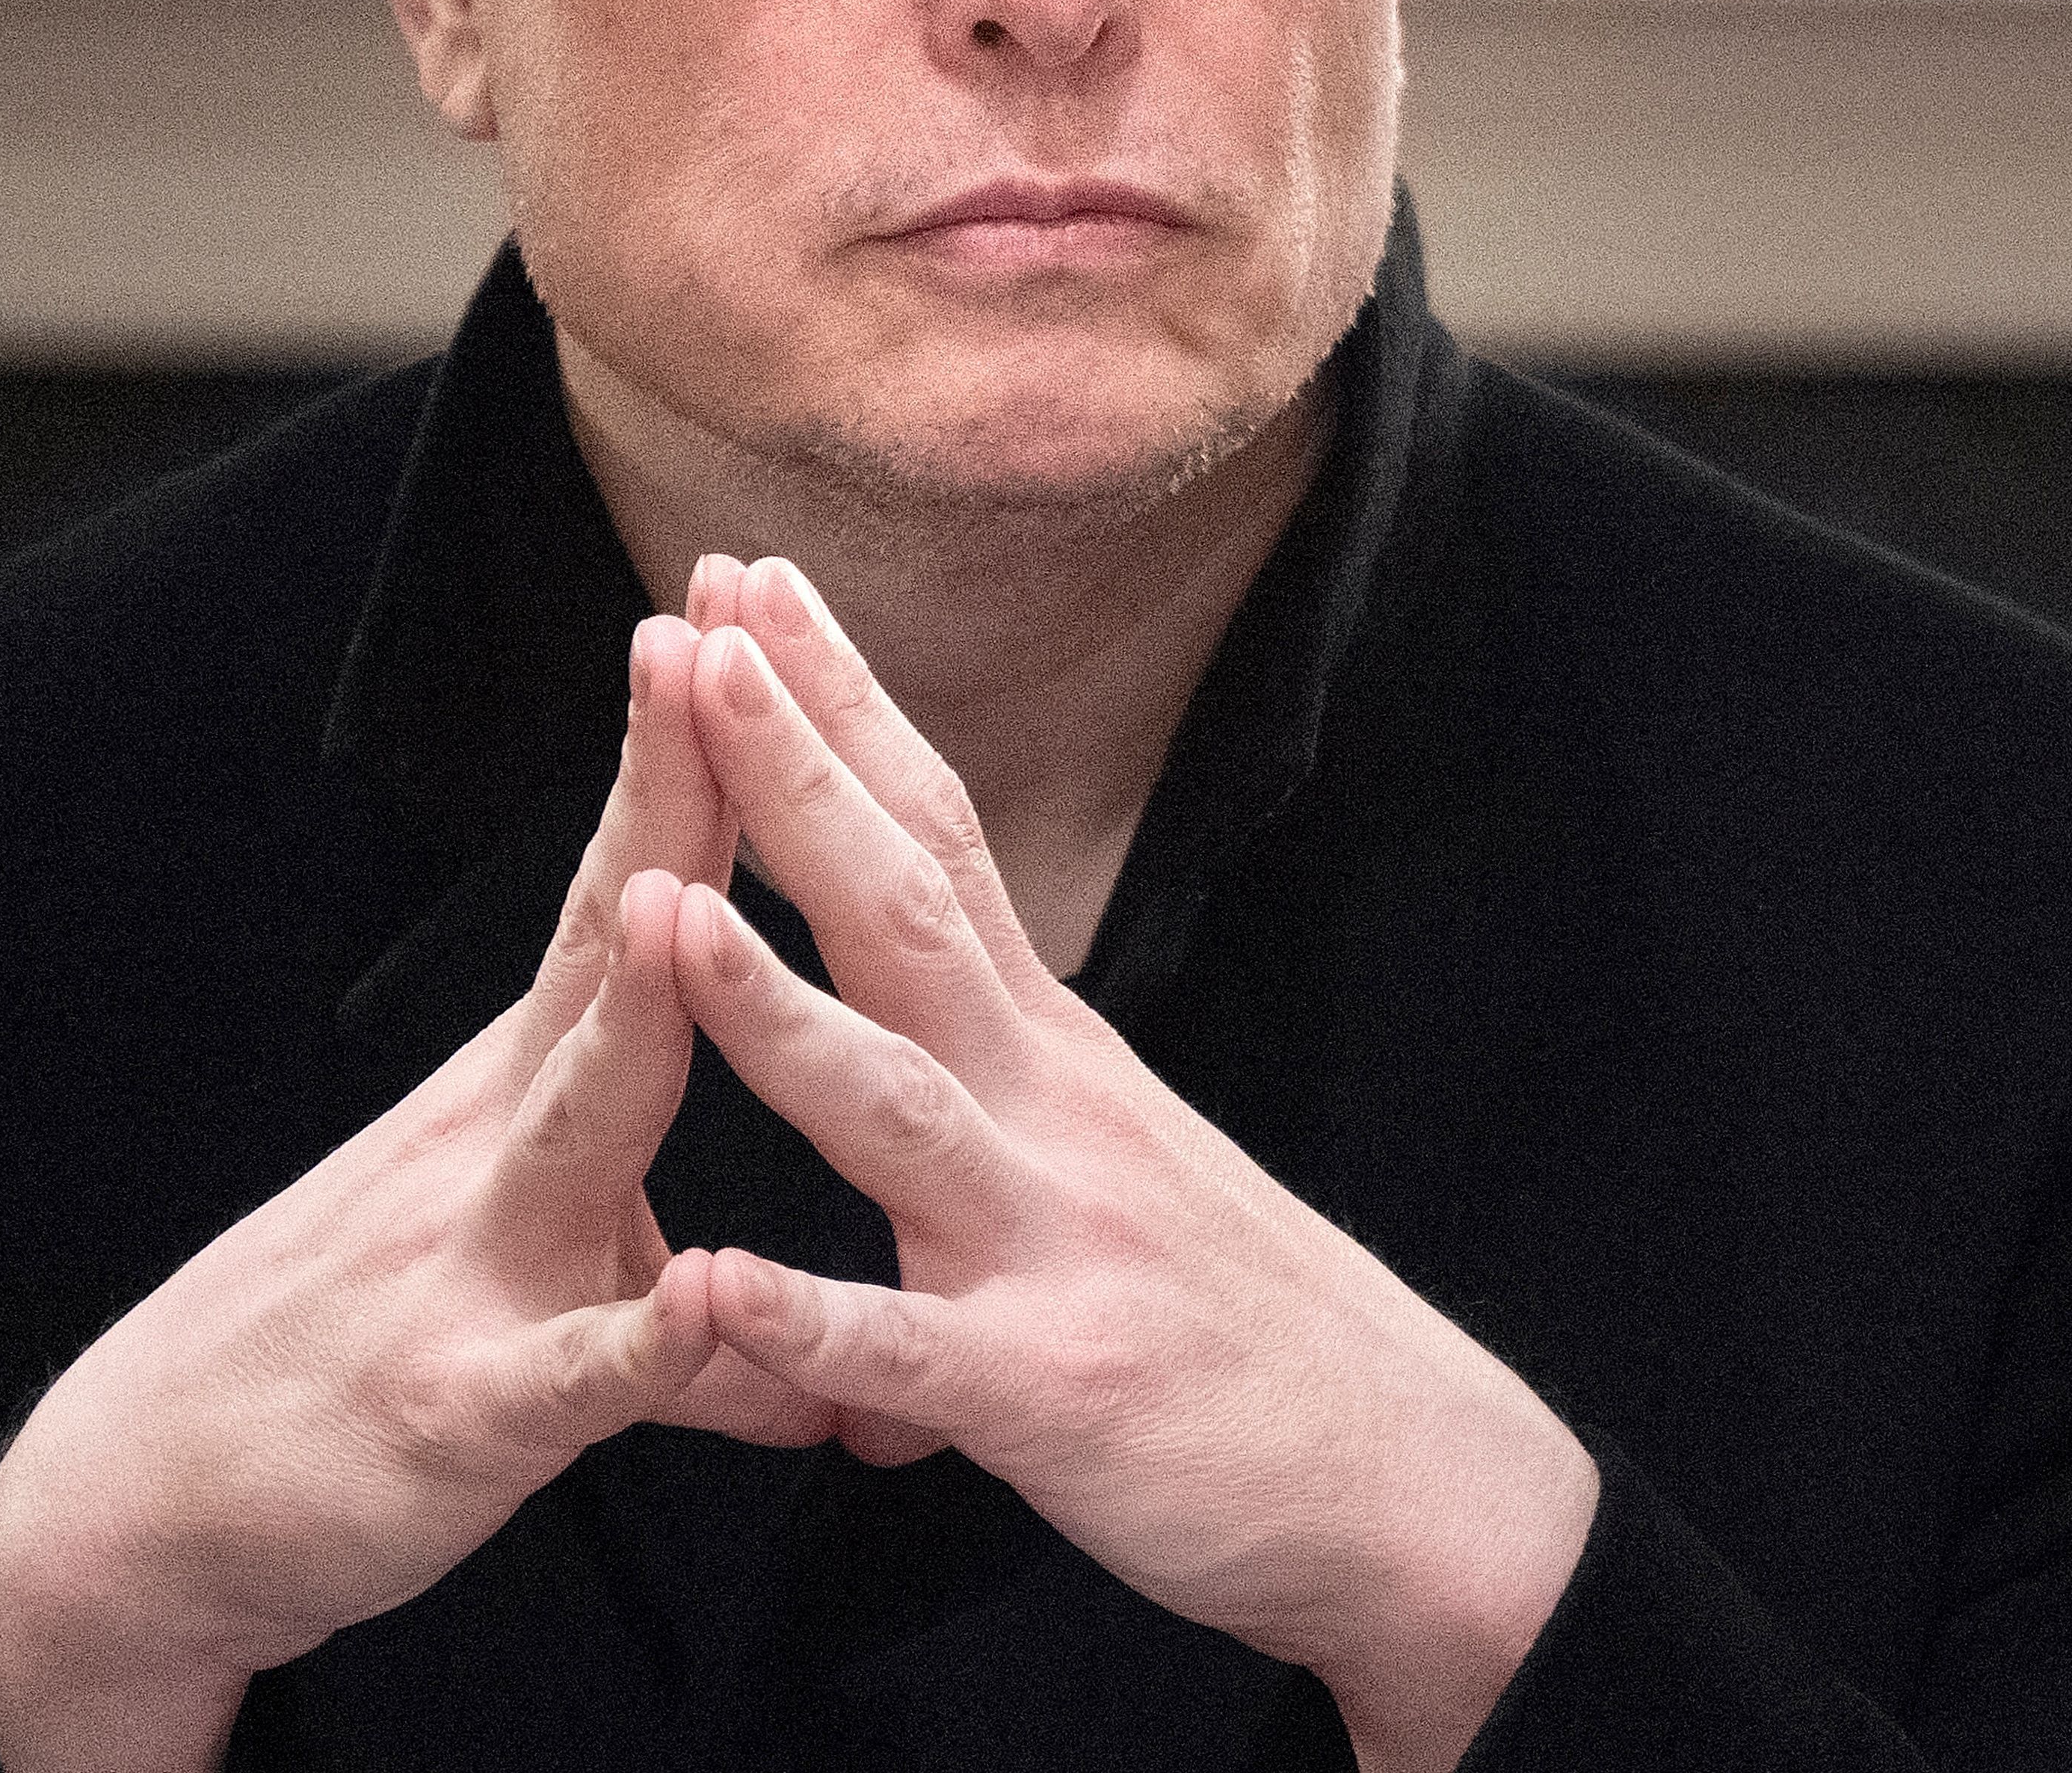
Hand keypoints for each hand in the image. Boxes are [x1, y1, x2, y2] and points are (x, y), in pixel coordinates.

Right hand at [0, 614, 816, 1772]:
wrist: (144, 1515)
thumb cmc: (354, 1388)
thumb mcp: (532, 1332)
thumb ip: (684, 1341)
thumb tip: (806, 1361)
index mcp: (525, 1099)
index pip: (625, 894)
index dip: (687, 762)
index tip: (736, 617)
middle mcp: (498, 1147)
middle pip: (607, 953)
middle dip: (670, 803)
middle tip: (710, 646)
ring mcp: (472, 1267)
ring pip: (580, 1127)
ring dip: (633, 1015)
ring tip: (680, 904)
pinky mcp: (459, 1413)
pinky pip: (569, 1374)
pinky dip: (646, 1338)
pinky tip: (715, 1296)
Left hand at [667, 558, 1601, 1772]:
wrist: (1418, 1491)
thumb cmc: (1242, 1323)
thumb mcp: (1114, 1155)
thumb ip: (999, 1076)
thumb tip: (914, 992)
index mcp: (1051, 1051)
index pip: (935, 832)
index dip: (841, 703)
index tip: (749, 580)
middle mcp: (1051, 1114)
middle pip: (905, 912)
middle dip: (792, 774)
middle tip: (697, 634)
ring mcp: (1050, 1247)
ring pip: (892, 1109)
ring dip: (771, 1012)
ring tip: (652, 911)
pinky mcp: (1049, 1395)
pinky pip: (908, 1360)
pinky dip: (810, 1323)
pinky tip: (712, 1285)